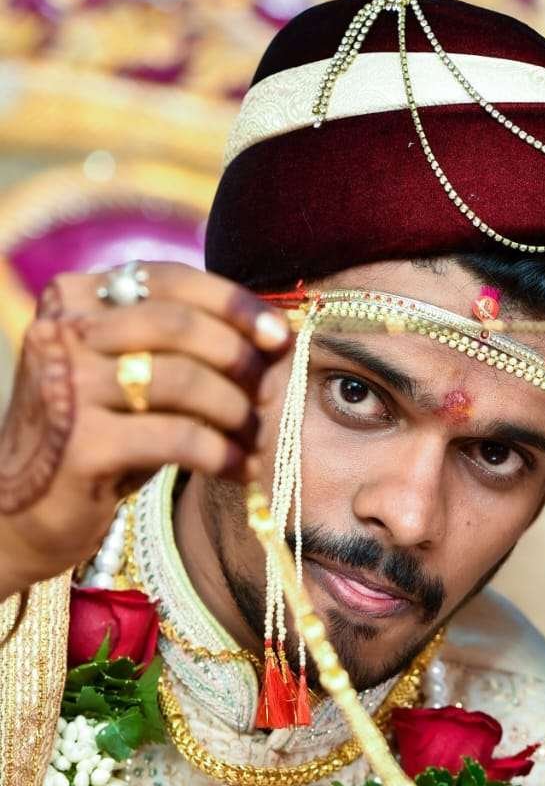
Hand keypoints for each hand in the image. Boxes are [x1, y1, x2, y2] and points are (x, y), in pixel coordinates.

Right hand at [0, 263, 290, 595]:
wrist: (19, 507)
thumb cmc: (95, 433)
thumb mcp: (126, 373)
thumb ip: (178, 343)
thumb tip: (275, 333)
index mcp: (74, 299)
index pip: (167, 279)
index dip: (232, 302)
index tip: (278, 334)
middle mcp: (63, 333)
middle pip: (179, 324)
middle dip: (239, 357)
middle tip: (267, 393)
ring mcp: (67, 387)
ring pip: (184, 379)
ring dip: (235, 409)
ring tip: (252, 435)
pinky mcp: (81, 444)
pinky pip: (178, 438)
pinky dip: (221, 453)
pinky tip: (239, 468)